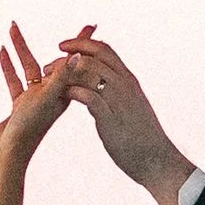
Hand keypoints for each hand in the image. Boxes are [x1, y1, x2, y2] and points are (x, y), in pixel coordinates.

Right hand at [0, 22, 82, 172]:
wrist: (7, 154)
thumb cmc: (29, 130)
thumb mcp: (47, 100)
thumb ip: (61, 78)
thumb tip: (79, 56)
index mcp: (63, 93)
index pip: (76, 64)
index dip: (85, 45)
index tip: (92, 26)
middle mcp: (52, 96)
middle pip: (57, 62)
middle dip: (64, 43)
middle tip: (77, 25)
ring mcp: (34, 100)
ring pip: (29, 67)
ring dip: (21, 48)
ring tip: (12, 27)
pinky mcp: (18, 106)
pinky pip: (14, 79)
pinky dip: (8, 65)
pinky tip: (2, 51)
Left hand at [56, 31, 197, 204]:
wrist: (157, 160)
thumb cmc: (143, 136)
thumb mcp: (132, 105)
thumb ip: (118, 92)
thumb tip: (103, 85)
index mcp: (129, 80)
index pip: (105, 50)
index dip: (82, 43)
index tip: (63, 46)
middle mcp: (124, 86)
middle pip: (93, 58)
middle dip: (66, 58)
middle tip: (48, 66)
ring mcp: (118, 101)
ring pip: (89, 73)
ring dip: (64, 73)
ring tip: (48, 81)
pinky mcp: (111, 119)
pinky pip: (89, 97)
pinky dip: (73, 92)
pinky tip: (61, 95)